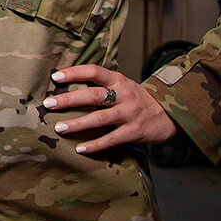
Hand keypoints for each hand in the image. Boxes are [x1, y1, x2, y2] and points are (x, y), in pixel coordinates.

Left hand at [46, 64, 176, 154]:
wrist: (171, 113)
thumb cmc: (138, 99)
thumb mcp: (123, 86)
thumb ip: (102, 86)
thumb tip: (69, 87)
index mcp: (118, 80)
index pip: (94, 71)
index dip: (74, 73)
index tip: (55, 77)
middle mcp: (123, 94)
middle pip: (93, 95)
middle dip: (69, 100)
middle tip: (48, 104)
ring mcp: (130, 113)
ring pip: (100, 118)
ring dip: (78, 124)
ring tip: (59, 128)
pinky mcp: (135, 131)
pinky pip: (112, 139)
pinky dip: (95, 144)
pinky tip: (80, 149)